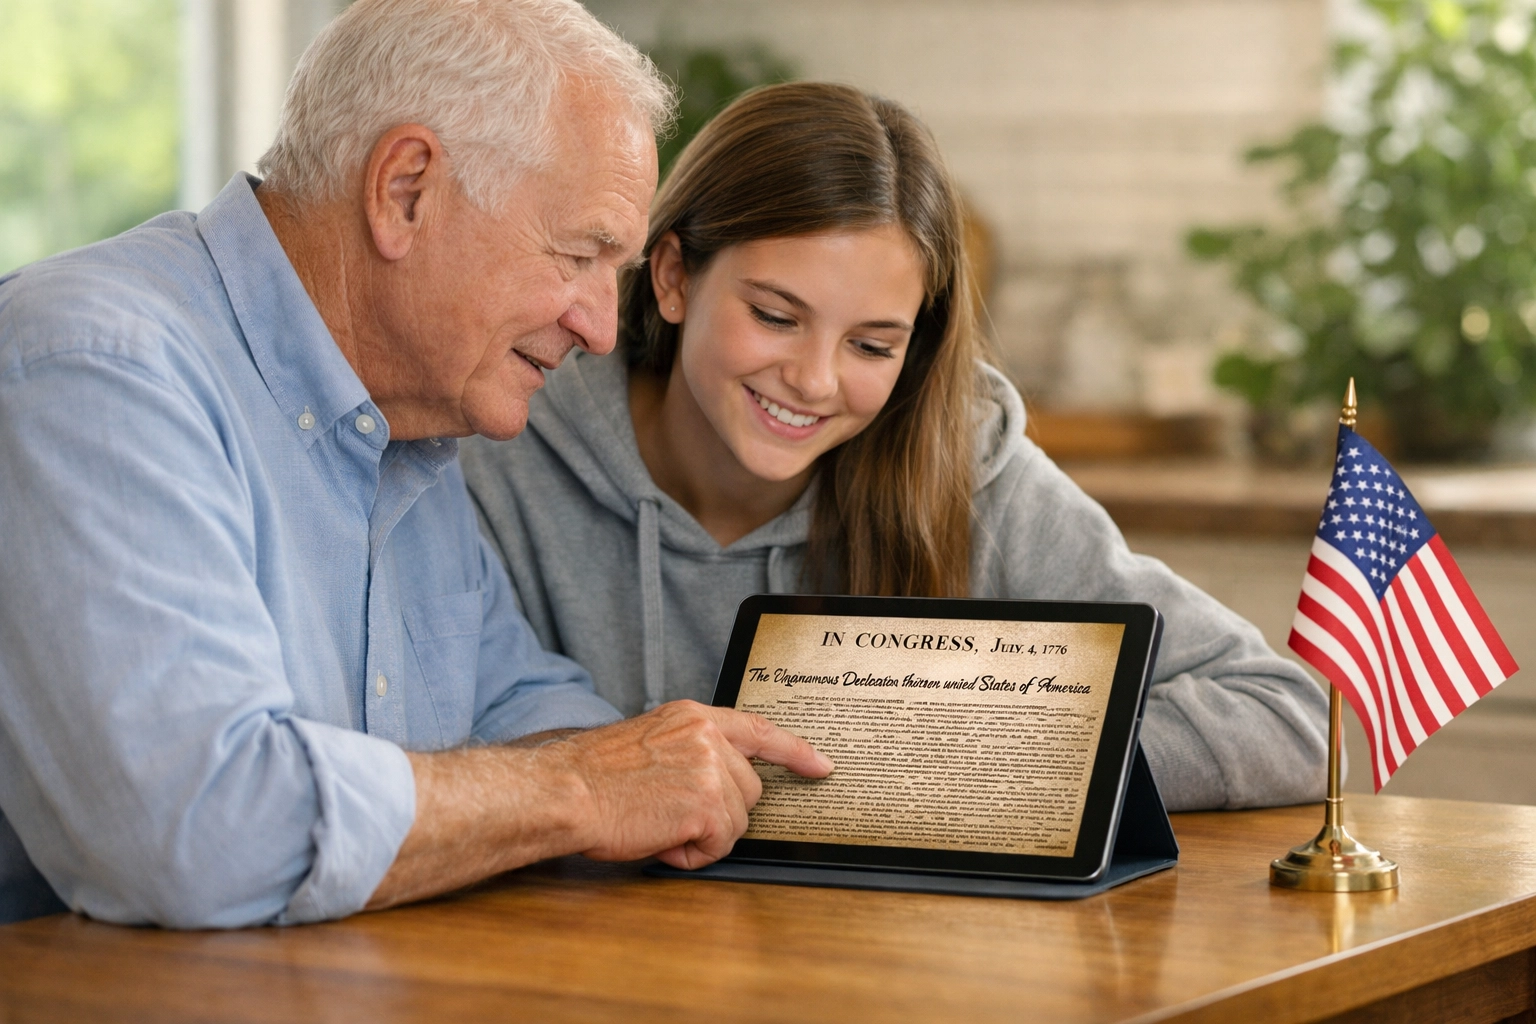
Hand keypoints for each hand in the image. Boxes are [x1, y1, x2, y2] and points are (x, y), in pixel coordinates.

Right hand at [546, 700, 832, 869]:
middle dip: (719, 813)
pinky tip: (660, 839)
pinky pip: (720, 845)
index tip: (821, 765)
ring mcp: (710, 769)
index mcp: (692, 716)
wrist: (564, 792)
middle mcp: (707, 736)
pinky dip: (692, 854)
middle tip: (670, 815)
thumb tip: (718, 786)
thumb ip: (689, 752)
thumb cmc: (593, 778)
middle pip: (749, 790)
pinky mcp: (706, 804)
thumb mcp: (649, 743)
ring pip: (737, 822)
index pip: (759, 729)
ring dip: (702, 835)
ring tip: (658, 824)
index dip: (795, 751)